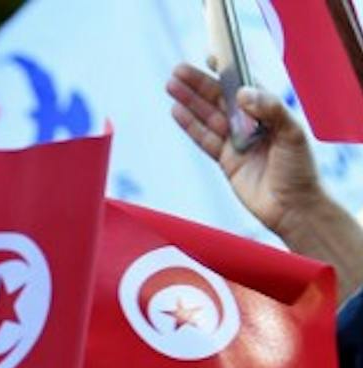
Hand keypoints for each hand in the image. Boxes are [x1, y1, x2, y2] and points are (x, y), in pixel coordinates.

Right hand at [166, 62, 322, 238]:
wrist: (292, 207)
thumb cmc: (299, 170)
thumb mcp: (292, 133)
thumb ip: (270, 110)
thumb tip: (242, 93)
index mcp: (269, 110)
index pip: (244, 83)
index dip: (227, 70)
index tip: (210, 58)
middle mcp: (252, 123)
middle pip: (220, 98)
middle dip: (199, 85)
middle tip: (178, 72)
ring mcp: (237, 142)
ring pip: (208, 116)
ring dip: (189, 101)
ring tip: (171, 87)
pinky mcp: (226, 161)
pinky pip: (205, 139)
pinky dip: (191, 125)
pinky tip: (178, 112)